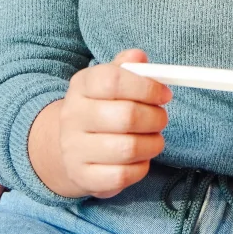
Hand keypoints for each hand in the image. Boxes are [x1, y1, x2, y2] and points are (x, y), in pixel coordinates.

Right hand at [30, 49, 170, 199]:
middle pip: (126, 116)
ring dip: (153, 144)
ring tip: (154, 139)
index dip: (146, 87)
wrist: (69, 147)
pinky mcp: (83, 176)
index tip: (164, 94)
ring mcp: (75, 149)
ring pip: (129, 148)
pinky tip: (139, 158)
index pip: (113, 80)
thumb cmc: (101, 109)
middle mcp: (73, 116)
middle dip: (155, 118)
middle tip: (161, 118)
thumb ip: (127, 68)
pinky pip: (123, 175)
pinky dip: (141, 167)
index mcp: (81, 86)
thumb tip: (139, 57)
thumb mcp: (108, 82)